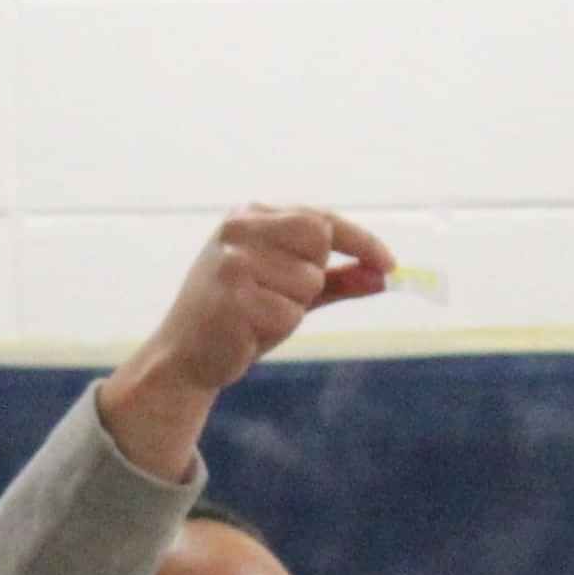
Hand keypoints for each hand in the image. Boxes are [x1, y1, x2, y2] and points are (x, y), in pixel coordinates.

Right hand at [95, 205, 394, 479]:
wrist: (184, 357)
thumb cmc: (239, 319)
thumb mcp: (290, 291)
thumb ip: (336, 279)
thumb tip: (384, 274)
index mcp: (249, 217)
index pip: (319, 217)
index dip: (359, 240)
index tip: (389, 263)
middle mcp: (238, 229)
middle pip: (318, 239)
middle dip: (314, 274)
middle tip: (280, 296)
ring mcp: (233, 260)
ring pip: (308, 280)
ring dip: (294, 307)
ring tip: (256, 315)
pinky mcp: (233, 296)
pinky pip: (290, 313)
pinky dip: (278, 328)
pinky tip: (247, 330)